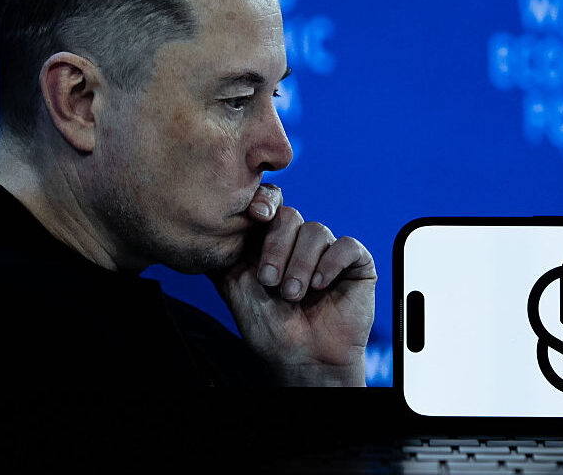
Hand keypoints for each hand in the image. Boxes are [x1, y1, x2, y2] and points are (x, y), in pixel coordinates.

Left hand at [209, 184, 376, 385]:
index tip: (256, 215)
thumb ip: (223, 255)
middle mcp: (299, 242)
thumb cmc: (269, 330)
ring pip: (316, 230)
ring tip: (293, 295)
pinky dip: (330, 263)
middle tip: (269, 281)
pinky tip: (320, 285)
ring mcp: (328, 251)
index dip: (264, 202)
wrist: (303, 360)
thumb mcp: (235, 288)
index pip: (270, 204)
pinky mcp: (356, 263)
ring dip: (300, 264)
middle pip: (289, 216)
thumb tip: (207, 227)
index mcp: (271, 242)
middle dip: (276, 247)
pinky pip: (346, 245)